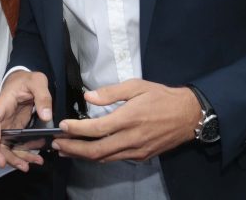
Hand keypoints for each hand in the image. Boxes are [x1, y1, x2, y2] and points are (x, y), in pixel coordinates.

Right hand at [0, 70, 52, 171]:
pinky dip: (22, 156)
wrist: (25, 82)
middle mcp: (1, 118)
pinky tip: (35, 159)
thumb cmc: (28, 80)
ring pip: (1, 147)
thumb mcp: (38, 81)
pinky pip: (14, 148)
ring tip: (27, 166)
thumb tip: (46, 116)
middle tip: (4, 164)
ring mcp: (6, 127)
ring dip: (12, 159)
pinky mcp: (14, 133)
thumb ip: (43, 96)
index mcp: (3, 103)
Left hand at [54, 79, 195, 161]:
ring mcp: (137, 150)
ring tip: (66, 150)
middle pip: (96, 151)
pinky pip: (115, 159)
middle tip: (56, 143)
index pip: (97, 129)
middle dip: (73, 148)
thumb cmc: (161, 96)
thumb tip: (88, 96)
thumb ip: (111, 93)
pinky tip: (88, 151)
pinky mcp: (141, 156)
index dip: (77, 130)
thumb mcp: (137, 86)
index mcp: (129, 118)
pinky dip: (99, 157)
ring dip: (82, 155)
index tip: (62, 126)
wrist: (188, 115)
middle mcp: (131, 138)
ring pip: (104, 158)